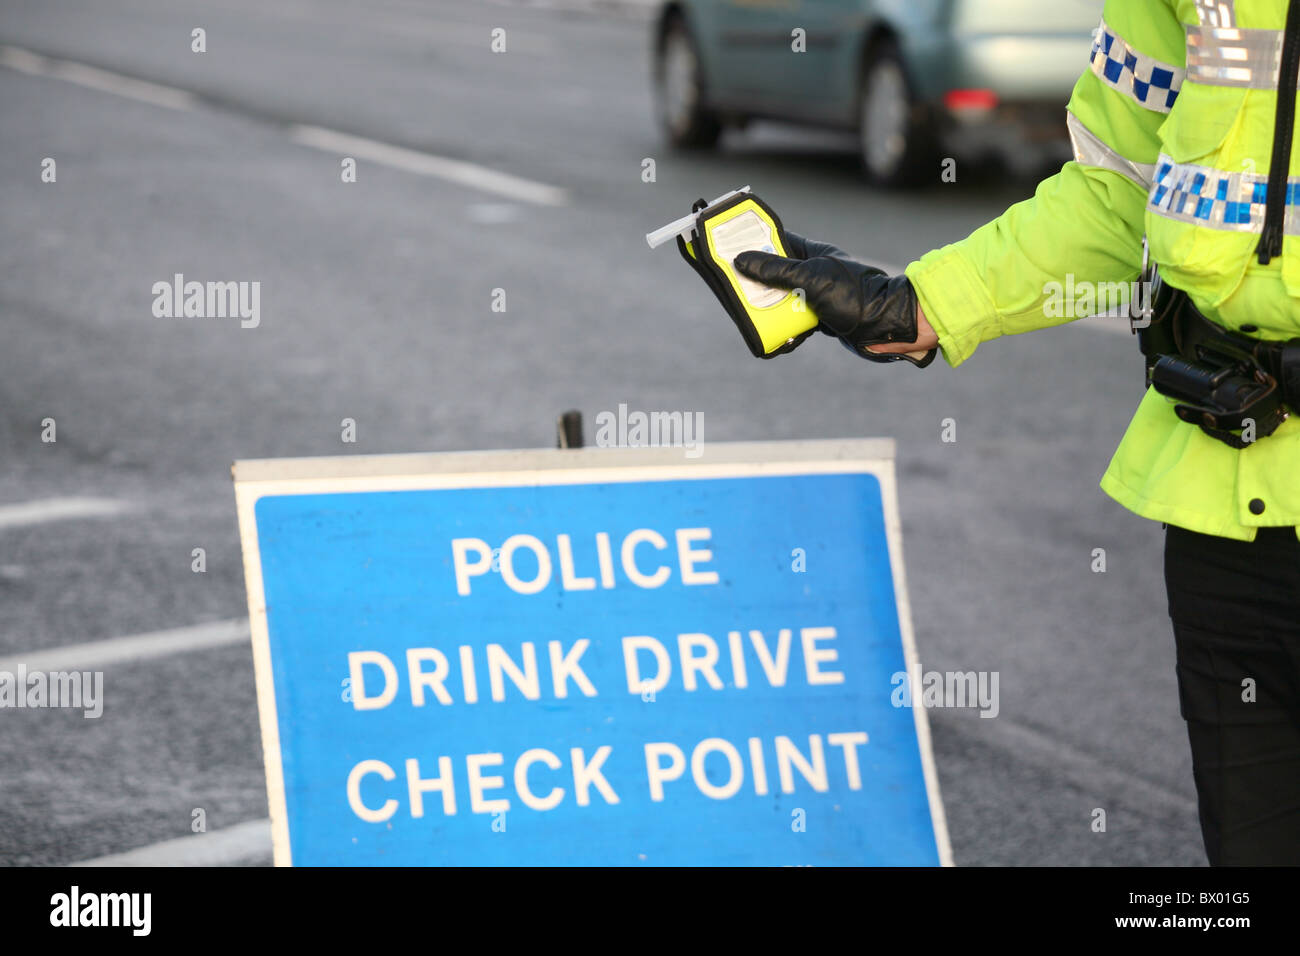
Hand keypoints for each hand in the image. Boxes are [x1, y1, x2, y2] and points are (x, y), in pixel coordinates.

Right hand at [735, 231, 936, 366]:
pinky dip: (785, 332)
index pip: (774, 239)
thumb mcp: (812, 278)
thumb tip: (741, 259)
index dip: (750, 241)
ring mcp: (815, 296)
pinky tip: (782, 339)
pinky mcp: (819, 318)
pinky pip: (793, 323)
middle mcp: (811, 272)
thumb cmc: (857, 295)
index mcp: (811, 253)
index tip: (727, 246)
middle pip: (771, 274)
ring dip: (769, 312)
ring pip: (779, 301)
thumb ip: (776, 270)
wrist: (889, 326)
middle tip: (737, 293)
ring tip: (759, 321)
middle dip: (754, 285)